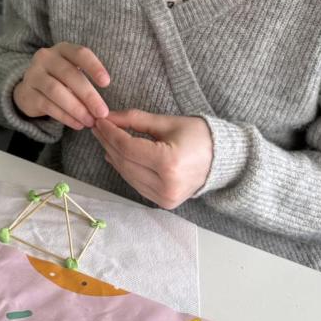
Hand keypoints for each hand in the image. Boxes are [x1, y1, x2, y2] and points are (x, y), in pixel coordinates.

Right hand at [13, 43, 110, 130]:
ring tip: (90, 121)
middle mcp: (45, 58)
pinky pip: (47, 105)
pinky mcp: (27, 94)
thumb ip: (86, 82)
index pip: (80, 53)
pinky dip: (65, 116)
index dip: (94, 67)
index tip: (107, 83)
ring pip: (56, 91)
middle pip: (69, 74)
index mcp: (62, 49)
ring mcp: (33, 75)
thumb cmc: (60, 79)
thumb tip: (103, 107)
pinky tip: (77, 124)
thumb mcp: (73, 73)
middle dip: (88, 95)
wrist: (30, 90)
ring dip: (76, 108)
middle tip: (102, 112)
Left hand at [92, 110, 213, 210]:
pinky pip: (136, 184)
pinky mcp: (164, 202)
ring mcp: (165, 198)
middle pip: (125, 163)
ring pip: (127, 175)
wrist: (223, 159)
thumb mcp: (167, 122)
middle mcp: (166, 185)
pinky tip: (115, 156)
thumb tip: (108, 118)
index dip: (110, 134)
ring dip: (113, 156)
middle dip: (108, 143)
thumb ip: (135, 120)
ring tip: (104, 139)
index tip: (99, 121)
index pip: (128, 148)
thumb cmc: (199, 136)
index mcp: (169, 163)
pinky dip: (125, 169)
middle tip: (97, 128)